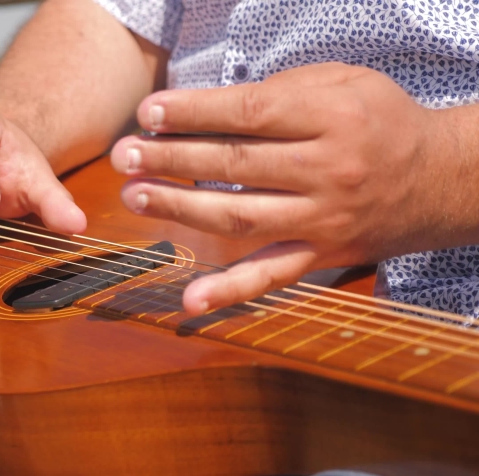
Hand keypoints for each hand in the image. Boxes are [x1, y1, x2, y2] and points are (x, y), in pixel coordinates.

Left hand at [110, 62, 452, 314]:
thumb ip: (282, 90)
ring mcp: (322, 219)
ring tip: (134, 196)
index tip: (150, 112)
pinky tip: (189, 300)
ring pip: (239, 218)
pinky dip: (230, 292)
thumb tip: (212, 111)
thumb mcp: (344, 83)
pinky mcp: (322, 254)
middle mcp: (326, 171)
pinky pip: (272, 277)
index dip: (194, 113)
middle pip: (234, 166)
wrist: (442, 179)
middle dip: (171, 159)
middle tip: (125, 155)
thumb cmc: (381, 121)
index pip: (248, 113)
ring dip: (180, 209)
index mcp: (331, 118)